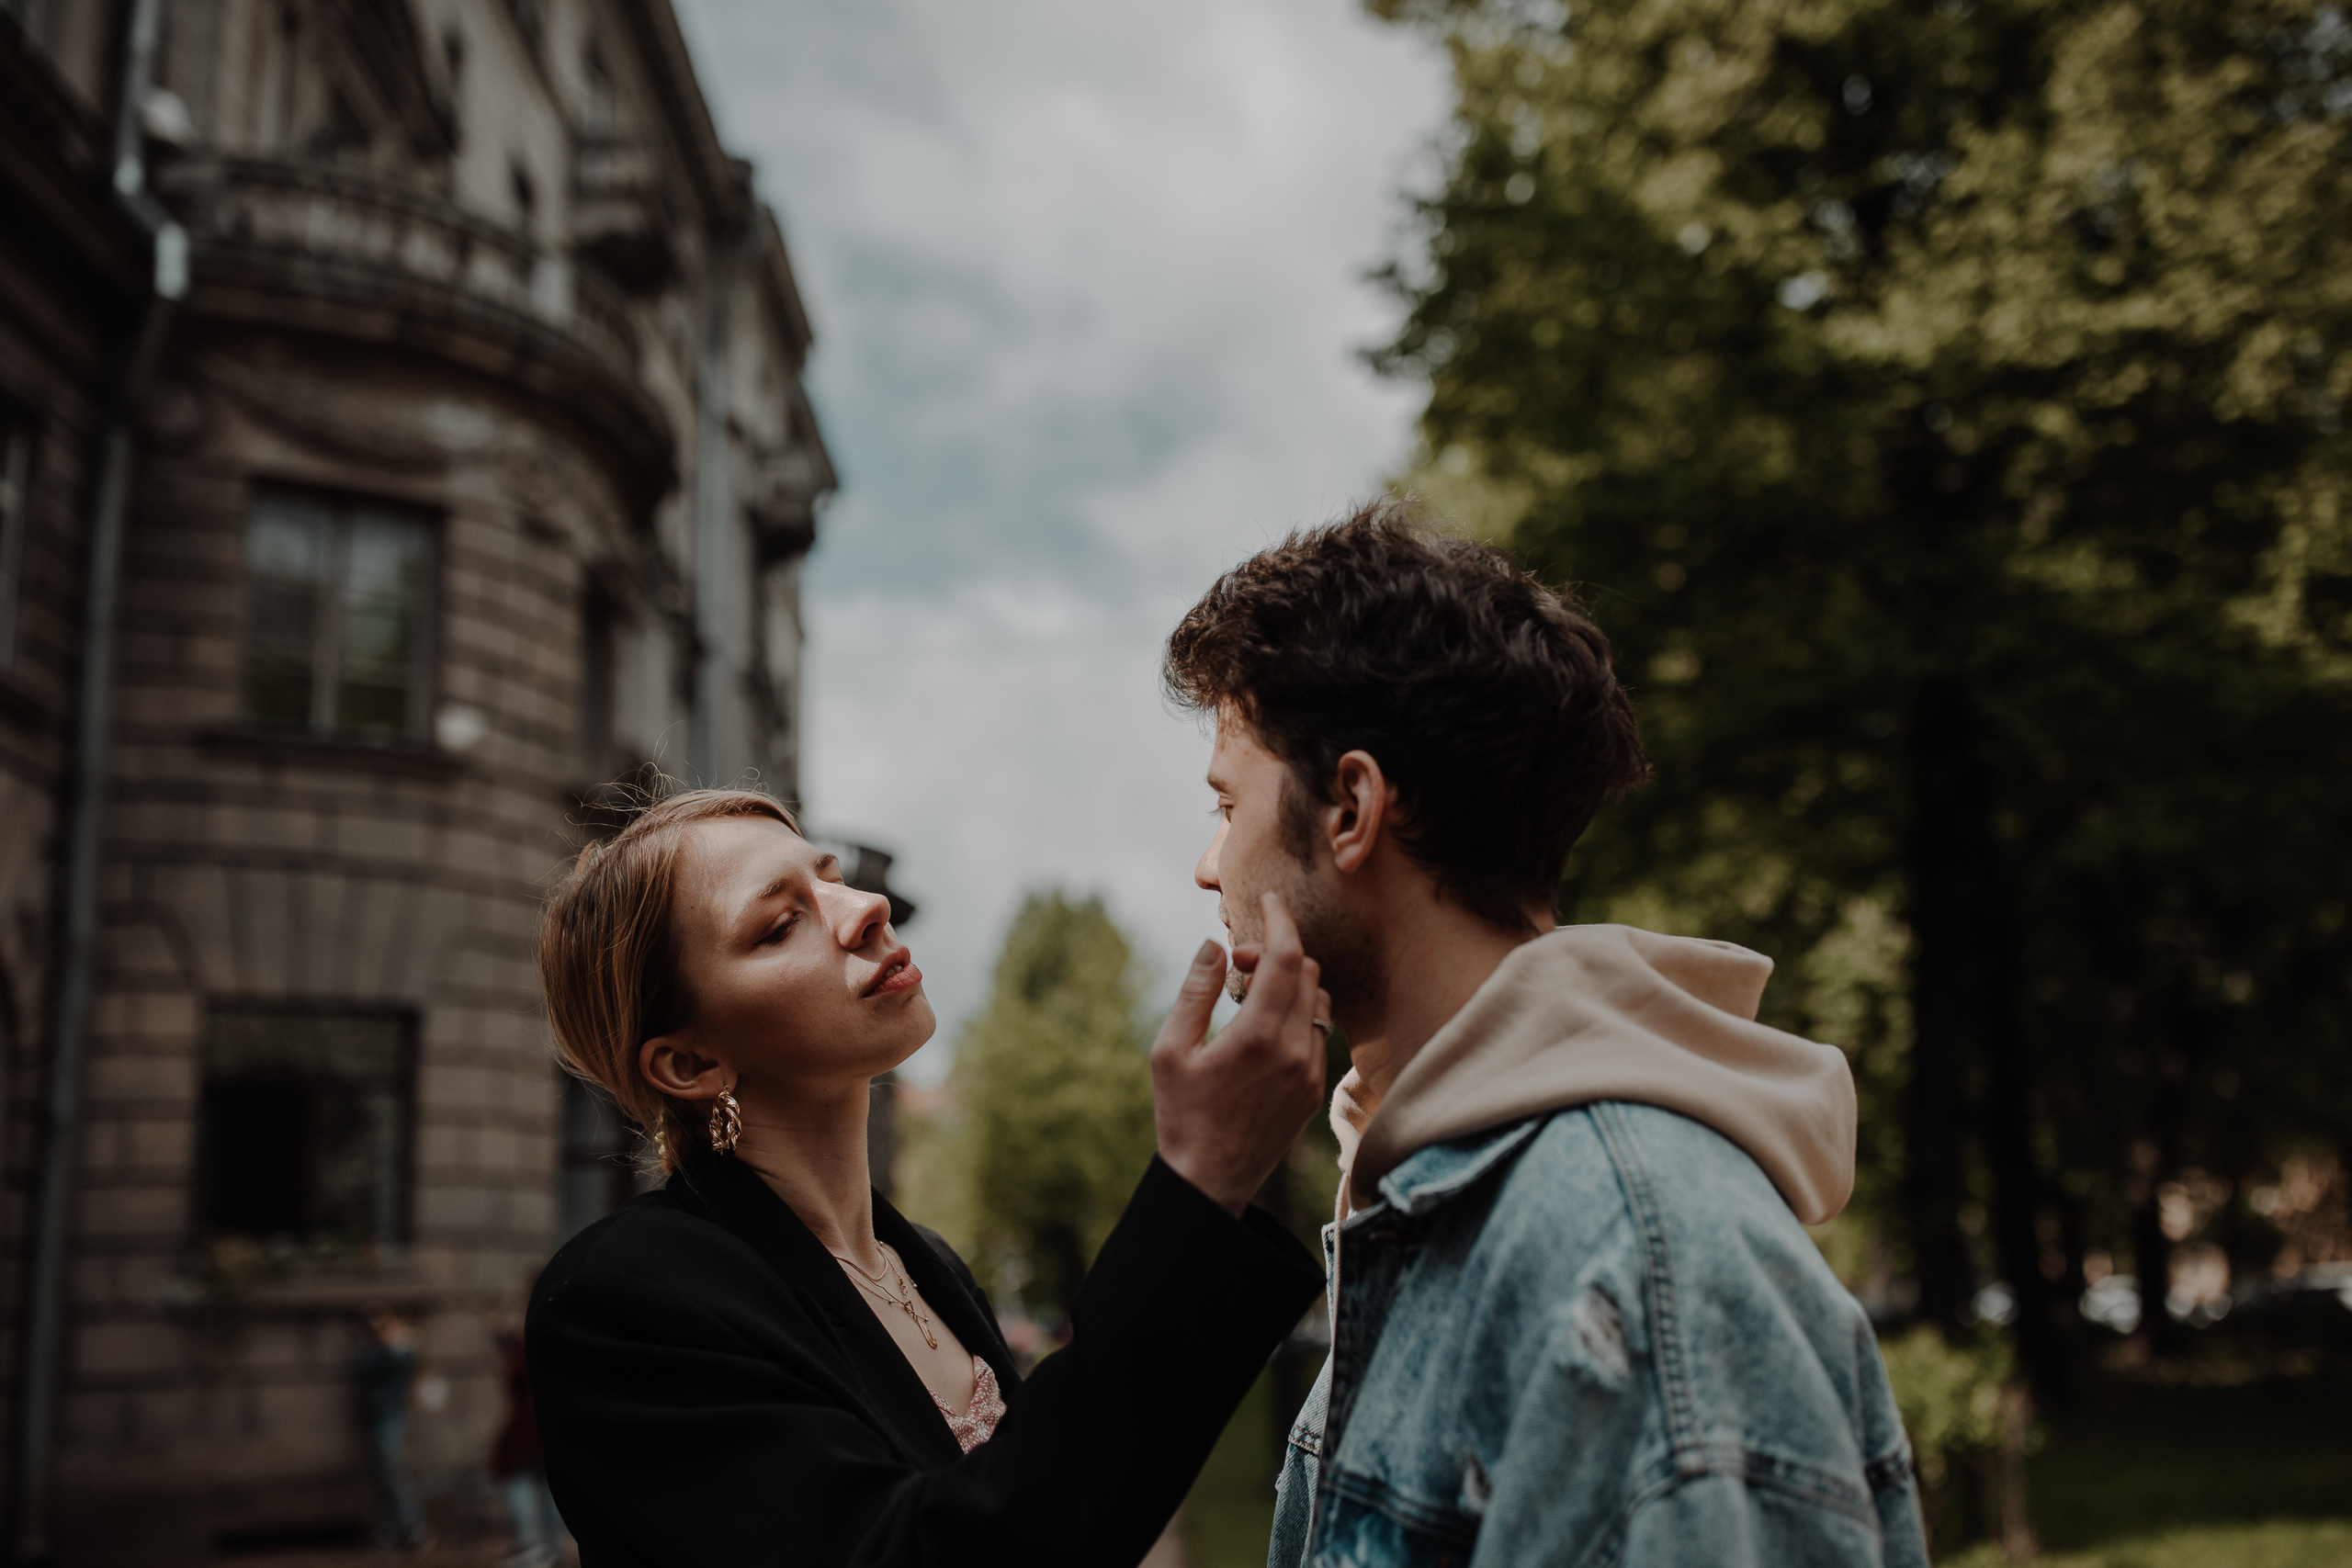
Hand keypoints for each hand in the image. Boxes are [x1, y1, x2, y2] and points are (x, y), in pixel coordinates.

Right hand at [1150, 893, 1327, 1215]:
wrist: (1210, 1180)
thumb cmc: (1181, 1113)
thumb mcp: (1170, 1049)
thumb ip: (1195, 991)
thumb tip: (1214, 943)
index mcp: (1256, 1036)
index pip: (1285, 957)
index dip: (1279, 920)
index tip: (1268, 900)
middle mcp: (1293, 1051)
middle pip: (1308, 971)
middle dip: (1279, 950)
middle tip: (1241, 957)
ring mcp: (1310, 1072)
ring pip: (1320, 1000)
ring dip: (1293, 981)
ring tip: (1252, 993)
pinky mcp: (1315, 1089)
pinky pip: (1320, 1032)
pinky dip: (1300, 1012)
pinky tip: (1267, 1025)